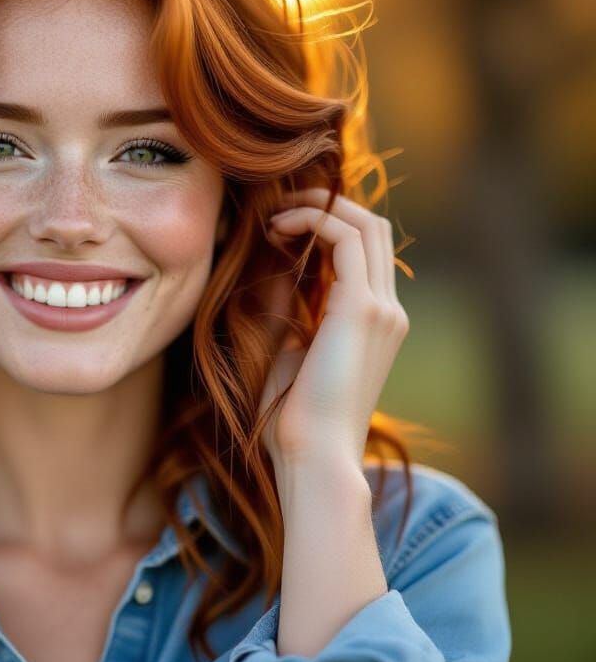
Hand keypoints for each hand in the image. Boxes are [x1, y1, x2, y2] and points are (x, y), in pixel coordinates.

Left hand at [255, 187, 409, 475]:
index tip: (279, 227)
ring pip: (366, 225)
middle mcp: (388, 310)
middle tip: (278, 207)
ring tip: (274, 216)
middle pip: (373, 228)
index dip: (328, 223)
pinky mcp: (363, 309)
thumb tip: (273, 265)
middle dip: (326, 205)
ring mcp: (382, 308)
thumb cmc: (291, 418)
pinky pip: (346, 239)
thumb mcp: (286, 349)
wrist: (311, 456)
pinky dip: (314, 221)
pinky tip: (277, 229)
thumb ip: (288, 306)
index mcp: (375, 322)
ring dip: (318, 207)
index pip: (366, 251)